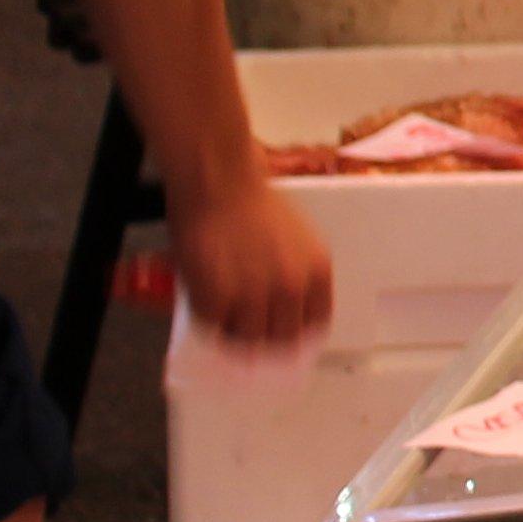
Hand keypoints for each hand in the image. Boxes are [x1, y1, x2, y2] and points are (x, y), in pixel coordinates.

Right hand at [172, 175, 333, 353]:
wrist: (220, 181)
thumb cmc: (253, 201)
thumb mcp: (296, 239)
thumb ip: (294, 272)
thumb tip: (284, 305)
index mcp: (317, 273)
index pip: (316, 323)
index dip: (298, 332)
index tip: (285, 335)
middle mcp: (291, 289)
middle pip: (283, 339)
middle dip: (266, 340)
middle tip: (249, 334)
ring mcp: (253, 297)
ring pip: (248, 340)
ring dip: (236, 335)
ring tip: (225, 323)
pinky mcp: (215, 298)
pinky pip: (213, 327)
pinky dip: (208, 322)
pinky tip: (206, 307)